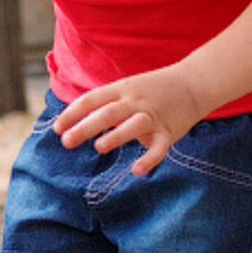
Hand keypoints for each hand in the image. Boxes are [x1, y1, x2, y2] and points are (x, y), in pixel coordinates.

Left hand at [53, 68, 203, 174]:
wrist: (194, 82)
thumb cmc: (152, 89)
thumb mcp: (127, 87)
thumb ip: (104, 103)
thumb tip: (72, 121)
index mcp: (122, 89)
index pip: (92, 99)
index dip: (72, 113)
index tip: (56, 128)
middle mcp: (136, 101)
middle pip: (108, 113)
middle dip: (85, 126)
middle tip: (66, 141)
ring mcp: (153, 116)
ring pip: (134, 125)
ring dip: (117, 136)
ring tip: (99, 148)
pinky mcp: (169, 131)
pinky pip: (159, 147)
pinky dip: (149, 159)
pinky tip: (136, 170)